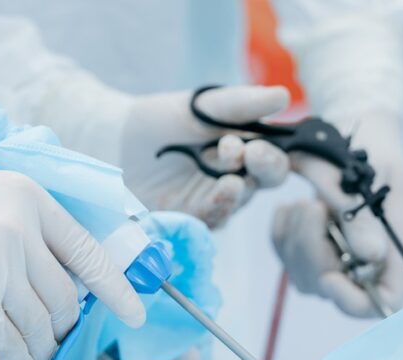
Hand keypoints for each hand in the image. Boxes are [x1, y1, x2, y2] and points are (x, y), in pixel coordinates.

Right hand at [0, 168, 143, 359]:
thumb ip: (26, 227)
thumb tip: (67, 277)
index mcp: (28, 198)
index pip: (87, 250)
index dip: (116, 288)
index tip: (135, 314)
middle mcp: (19, 228)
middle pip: (64, 297)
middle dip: (64, 327)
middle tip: (54, 339)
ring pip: (41, 325)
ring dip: (42, 351)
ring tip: (35, 359)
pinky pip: (9, 345)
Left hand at [119, 86, 291, 227]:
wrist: (119, 140)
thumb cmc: (166, 119)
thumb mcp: (205, 106)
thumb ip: (242, 104)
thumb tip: (283, 96)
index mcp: (247, 151)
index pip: (274, 161)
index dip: (271, 157)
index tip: (254, 146)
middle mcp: (237, 179)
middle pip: (262, 183)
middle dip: (260, 170)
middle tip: (248, 155)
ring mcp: (214, 201)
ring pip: (236, 204)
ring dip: (235, 194)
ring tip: (230, 181)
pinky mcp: (189, 219)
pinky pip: (207, 221)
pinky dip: (211, 211)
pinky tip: (209, 200)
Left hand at [271, 112, 402, 316]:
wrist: (351, 135)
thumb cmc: (371, 154)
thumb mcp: (371, 179)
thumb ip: (367, 219)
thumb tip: (370, 257)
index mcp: (392, 253)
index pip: (378, 303)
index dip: (353, 300)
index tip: (329, 276)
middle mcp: (363, 264)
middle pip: (330, 288)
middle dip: (313, 250)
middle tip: (315, 208)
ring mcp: (333, 259)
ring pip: (300, 275)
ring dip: (297, 236)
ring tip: (310, 202)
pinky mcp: (305, 247)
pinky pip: (282, 253)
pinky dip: (282, 229)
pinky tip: (292, 206)